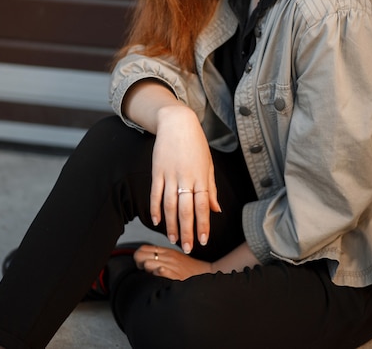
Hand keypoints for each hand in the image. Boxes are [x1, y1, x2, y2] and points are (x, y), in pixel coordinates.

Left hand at [134, 244, 211, 279]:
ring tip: (151, 276)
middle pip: (141, 255)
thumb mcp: (175, 257)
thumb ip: (161, 257)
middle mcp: (167, 257)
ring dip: (146, 271)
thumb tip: (146, 261)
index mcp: (166, 251)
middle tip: (144, 270)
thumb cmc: (190, 269)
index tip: (141, 264)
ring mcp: (171, 265)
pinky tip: (159, 277)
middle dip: (138, 263)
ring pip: (148, 263)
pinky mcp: (175, 275)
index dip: (138, 257)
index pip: (143, 248)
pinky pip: (160, 271)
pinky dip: (156, 274)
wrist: (206, 273)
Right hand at [151, 103, 220, 253]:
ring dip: (171, 224)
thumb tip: (216, 210)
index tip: (204, 240)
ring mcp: (170, 174)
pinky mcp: (157, 171)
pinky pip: (155, 193)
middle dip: (188, 231)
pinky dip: (155, 208)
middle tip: (188, 248)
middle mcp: (186, 177)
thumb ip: (211, 188)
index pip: (203, 206)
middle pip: (186, 209)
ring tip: (173, 240)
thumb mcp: (208, 164)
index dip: (203, 224)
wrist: (177, 122)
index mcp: (201, 177)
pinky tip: (156, 221)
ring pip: (170, 205)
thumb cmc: (196, 143)